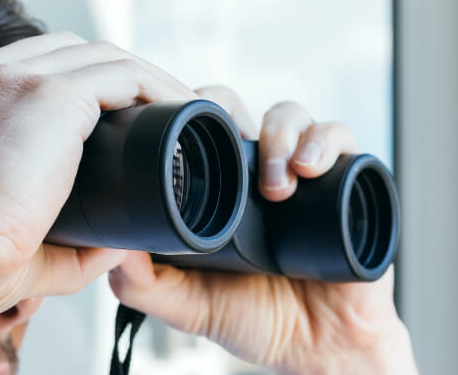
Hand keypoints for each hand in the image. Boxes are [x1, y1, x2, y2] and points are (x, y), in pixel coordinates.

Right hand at [0, 32, 197, 337]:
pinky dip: (156, 88)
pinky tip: (178, 110)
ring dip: (148, 81)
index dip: (89, 88)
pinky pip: (123, 75)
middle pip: (74, 54)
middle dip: (121, 79)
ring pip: (104, 58)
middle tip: (160, 112)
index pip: (41, 70)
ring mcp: (17, 78)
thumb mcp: (15, 243)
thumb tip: (114, 249)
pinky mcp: (47, 94)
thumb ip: (68, 247)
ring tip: (180, 109)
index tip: (125, 118)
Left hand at [109, 86, 417, 373]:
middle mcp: (262, 175)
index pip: (203, 132)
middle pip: (244, 111)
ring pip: (292, 116)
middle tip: (229, 144)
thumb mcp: (191, 305)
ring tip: (275, 184)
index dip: (190, 118)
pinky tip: (310, 168)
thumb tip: (110, 251)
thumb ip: (147, 286)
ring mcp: (304, 175)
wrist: (320, 347)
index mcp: (225, 192)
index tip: (180, 132)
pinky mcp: (347, 182)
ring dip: (280, 135)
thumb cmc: (259, 320)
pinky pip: (342, 139)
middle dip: (233, 116)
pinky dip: (326, 141)